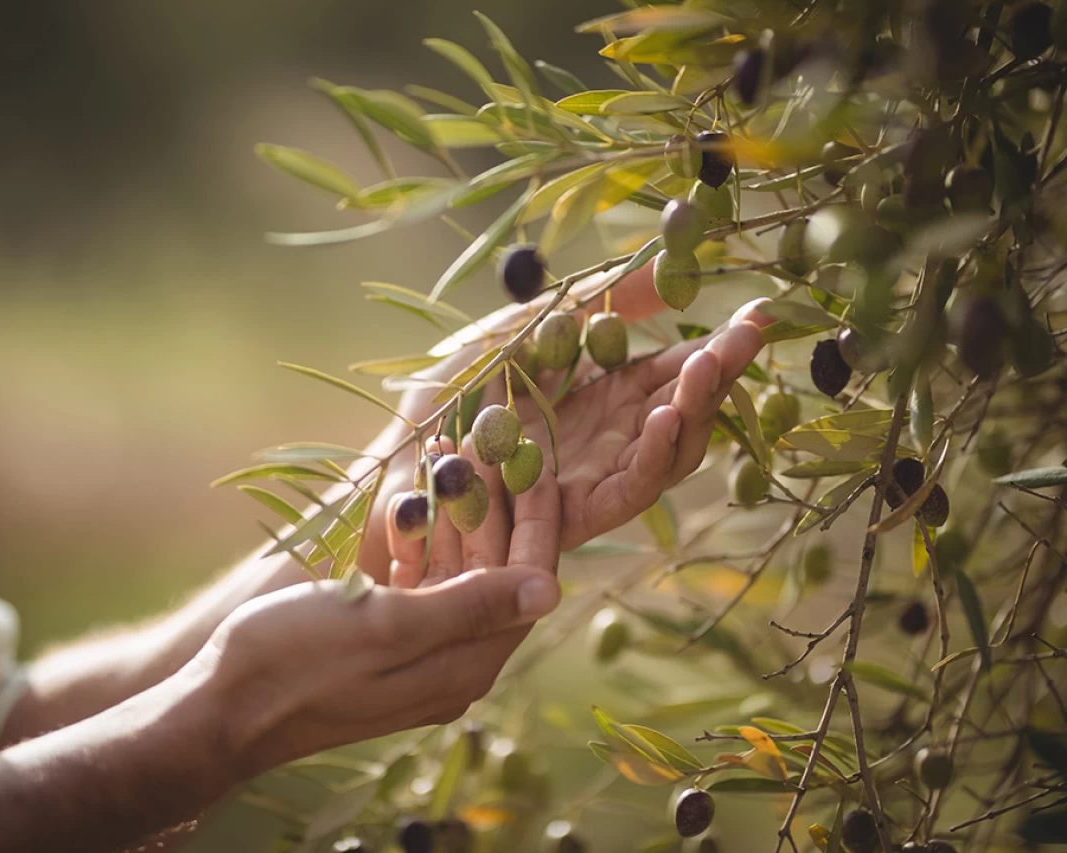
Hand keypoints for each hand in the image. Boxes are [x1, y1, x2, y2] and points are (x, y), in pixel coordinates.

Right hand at [194, 476, 560, 777]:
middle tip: (478, 442)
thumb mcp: (388, 624)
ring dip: (452, 516)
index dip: (535, 519)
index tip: (531, 459)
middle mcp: (451, 663)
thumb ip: (471, 605)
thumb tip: (552, 590)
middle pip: (495, 573)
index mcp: (464, 664)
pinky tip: (406, 504)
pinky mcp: (382, 644)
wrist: (219, 709)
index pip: (527, 583)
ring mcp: (417, 654)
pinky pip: (418, 585)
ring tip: (442, 455)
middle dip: (490, 505)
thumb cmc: (297, 661)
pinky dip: (416, 541)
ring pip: (454, 572)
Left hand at [359, 262, 772, 577]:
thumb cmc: (450, 397)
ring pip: (667, 453)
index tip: (755, 314)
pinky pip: (627, 490)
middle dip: (719, 374)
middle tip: (750, 334)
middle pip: (682, 413)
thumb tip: (665, 271)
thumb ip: (595, 306)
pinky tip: (667, 415)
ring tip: (708, 367)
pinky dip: (652, 454)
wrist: (392, 461)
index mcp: (600, 398)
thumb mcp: (526, 330)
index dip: (715, 349)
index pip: (673, 374)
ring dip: (694, 411)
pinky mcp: (569, 517)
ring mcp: (591, 481)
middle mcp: (605, 441)